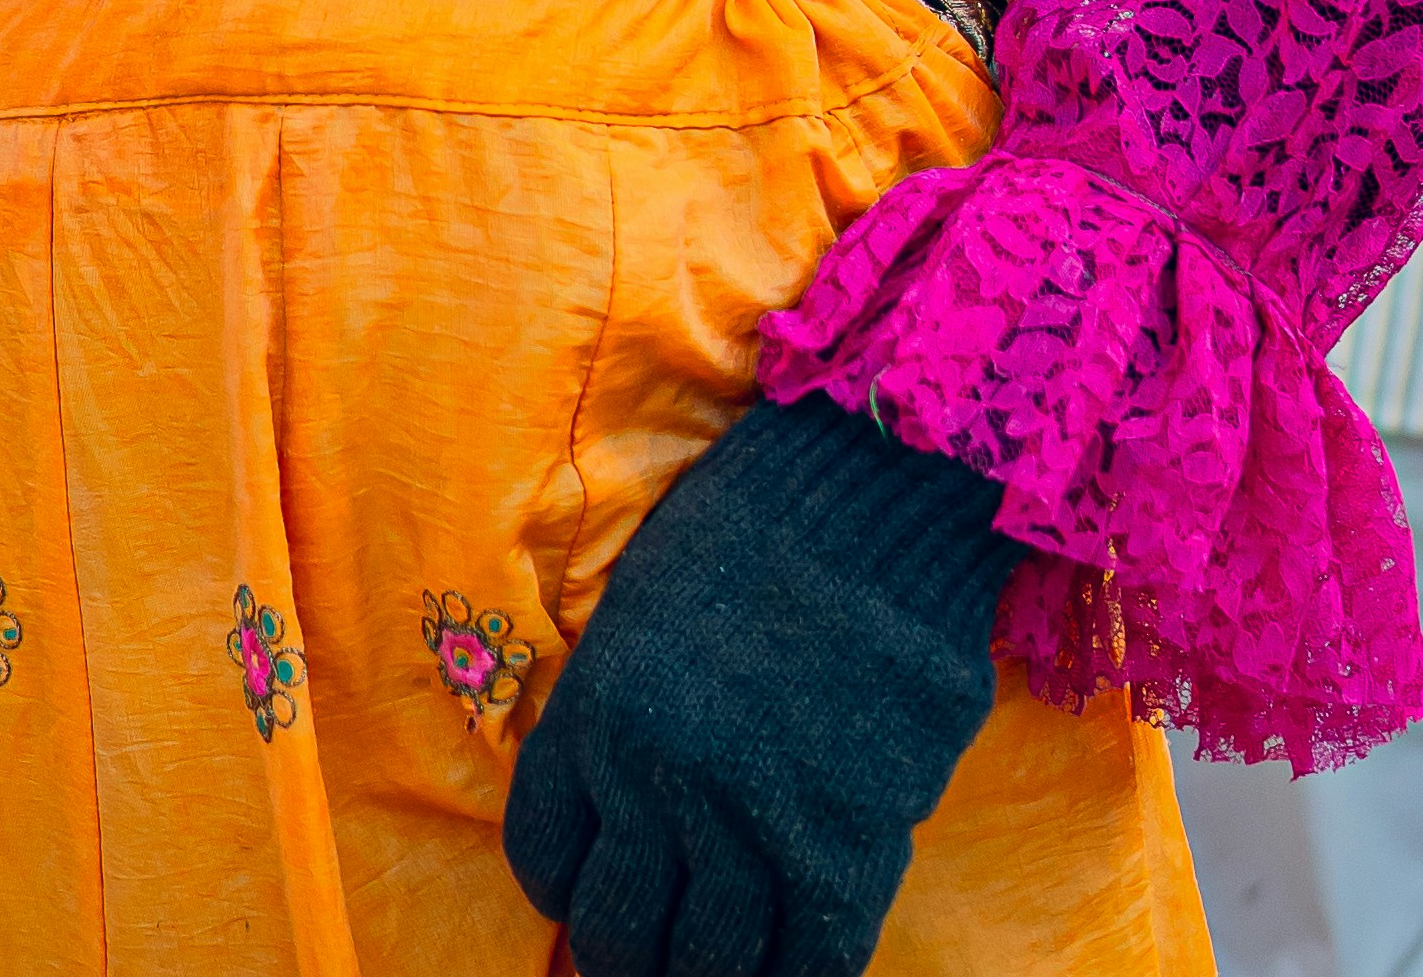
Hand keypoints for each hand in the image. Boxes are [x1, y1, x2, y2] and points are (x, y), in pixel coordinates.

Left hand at [502, 392, 1016, 976]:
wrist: (876, 495)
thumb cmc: (759, 529)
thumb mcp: (645, 608)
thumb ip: (623, 719)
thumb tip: (625, 821)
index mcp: (596, 712)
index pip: (546, 858)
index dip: (570, 891)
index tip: (597, 893)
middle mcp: (658, 778)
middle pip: (619, 931)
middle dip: (632, 957)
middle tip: (659, 951)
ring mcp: (752, 816)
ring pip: (710, 964)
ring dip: (709, 976)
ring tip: (721, 962)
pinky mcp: (847, 840)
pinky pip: (810, 959)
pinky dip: (797, 974)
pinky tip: (794, 958)